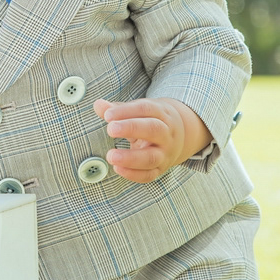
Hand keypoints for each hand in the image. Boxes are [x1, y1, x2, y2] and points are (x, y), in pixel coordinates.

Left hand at [94, 98, 211, 183]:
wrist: (181, 135)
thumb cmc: (151, 120)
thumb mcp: (138, 111)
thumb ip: (117, 109)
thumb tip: (98, 105)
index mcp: (161, 114)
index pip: (145, 109)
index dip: (126, 111)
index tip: (107, 115)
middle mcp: (166, 133)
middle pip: (153, 130)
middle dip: (131, 129)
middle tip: (110, 129)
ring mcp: (165, 153)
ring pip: (151, 157)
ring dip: (130, 158)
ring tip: (110, 156)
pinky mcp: (160, 169)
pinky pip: (149, 175)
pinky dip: (133, 174)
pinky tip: (117, 168)